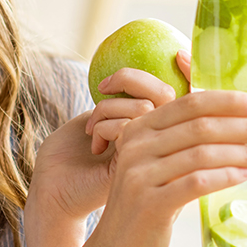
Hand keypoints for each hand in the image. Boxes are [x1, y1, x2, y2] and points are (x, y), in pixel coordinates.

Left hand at [29, 61, 183, 223]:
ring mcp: (151, 157)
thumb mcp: (96, 119)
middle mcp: (160, 143)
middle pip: (168, 94)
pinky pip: (131, 128)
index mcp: (154, 130)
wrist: (54, 191)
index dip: (192, 73)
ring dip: (109, 108)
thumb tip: (145, 76)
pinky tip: (96, 146)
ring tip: (92, 130)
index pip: (186, 95)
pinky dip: (106, 126)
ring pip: (146, 108)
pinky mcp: (137, 166)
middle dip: (131, 80)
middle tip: (104, 86)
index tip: (181, 55)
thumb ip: (123, 102)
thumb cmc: (69, 154)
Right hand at [88, 87, 246, 246]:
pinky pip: (197, 182)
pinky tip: (246, 174)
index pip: (188, 104)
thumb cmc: (147, 207)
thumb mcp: (156, 167)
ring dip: (244, 152)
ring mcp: (139, 174)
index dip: (228, 101)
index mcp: (137, 130)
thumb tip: (239, 125)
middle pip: (199, 126)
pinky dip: (227, 176)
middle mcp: (134, 146)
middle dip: (245, 127)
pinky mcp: (150, 203)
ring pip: (202, 153)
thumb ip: (182, 143)